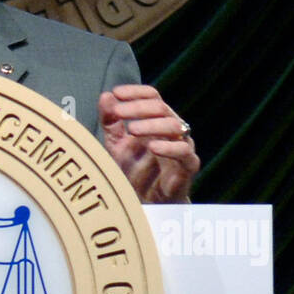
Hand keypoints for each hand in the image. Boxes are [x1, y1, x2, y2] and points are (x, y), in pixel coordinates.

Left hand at [99, 84, 199, 202]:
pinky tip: (152, 146)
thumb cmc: (133, 170)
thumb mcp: (115, 144)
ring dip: (152, 124)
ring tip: (132, 129)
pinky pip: (184, 152)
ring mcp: (182, 146)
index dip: (136, 92)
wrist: (146, 202)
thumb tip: (105, 96)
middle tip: (118, 111)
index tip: (117, 93)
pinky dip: (169, 148)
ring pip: (174, 126)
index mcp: (157, 120)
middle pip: (161, 107)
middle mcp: (172, 129)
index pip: (152, 96)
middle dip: (138, 107)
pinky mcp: (188, 166)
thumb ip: (110, 122)